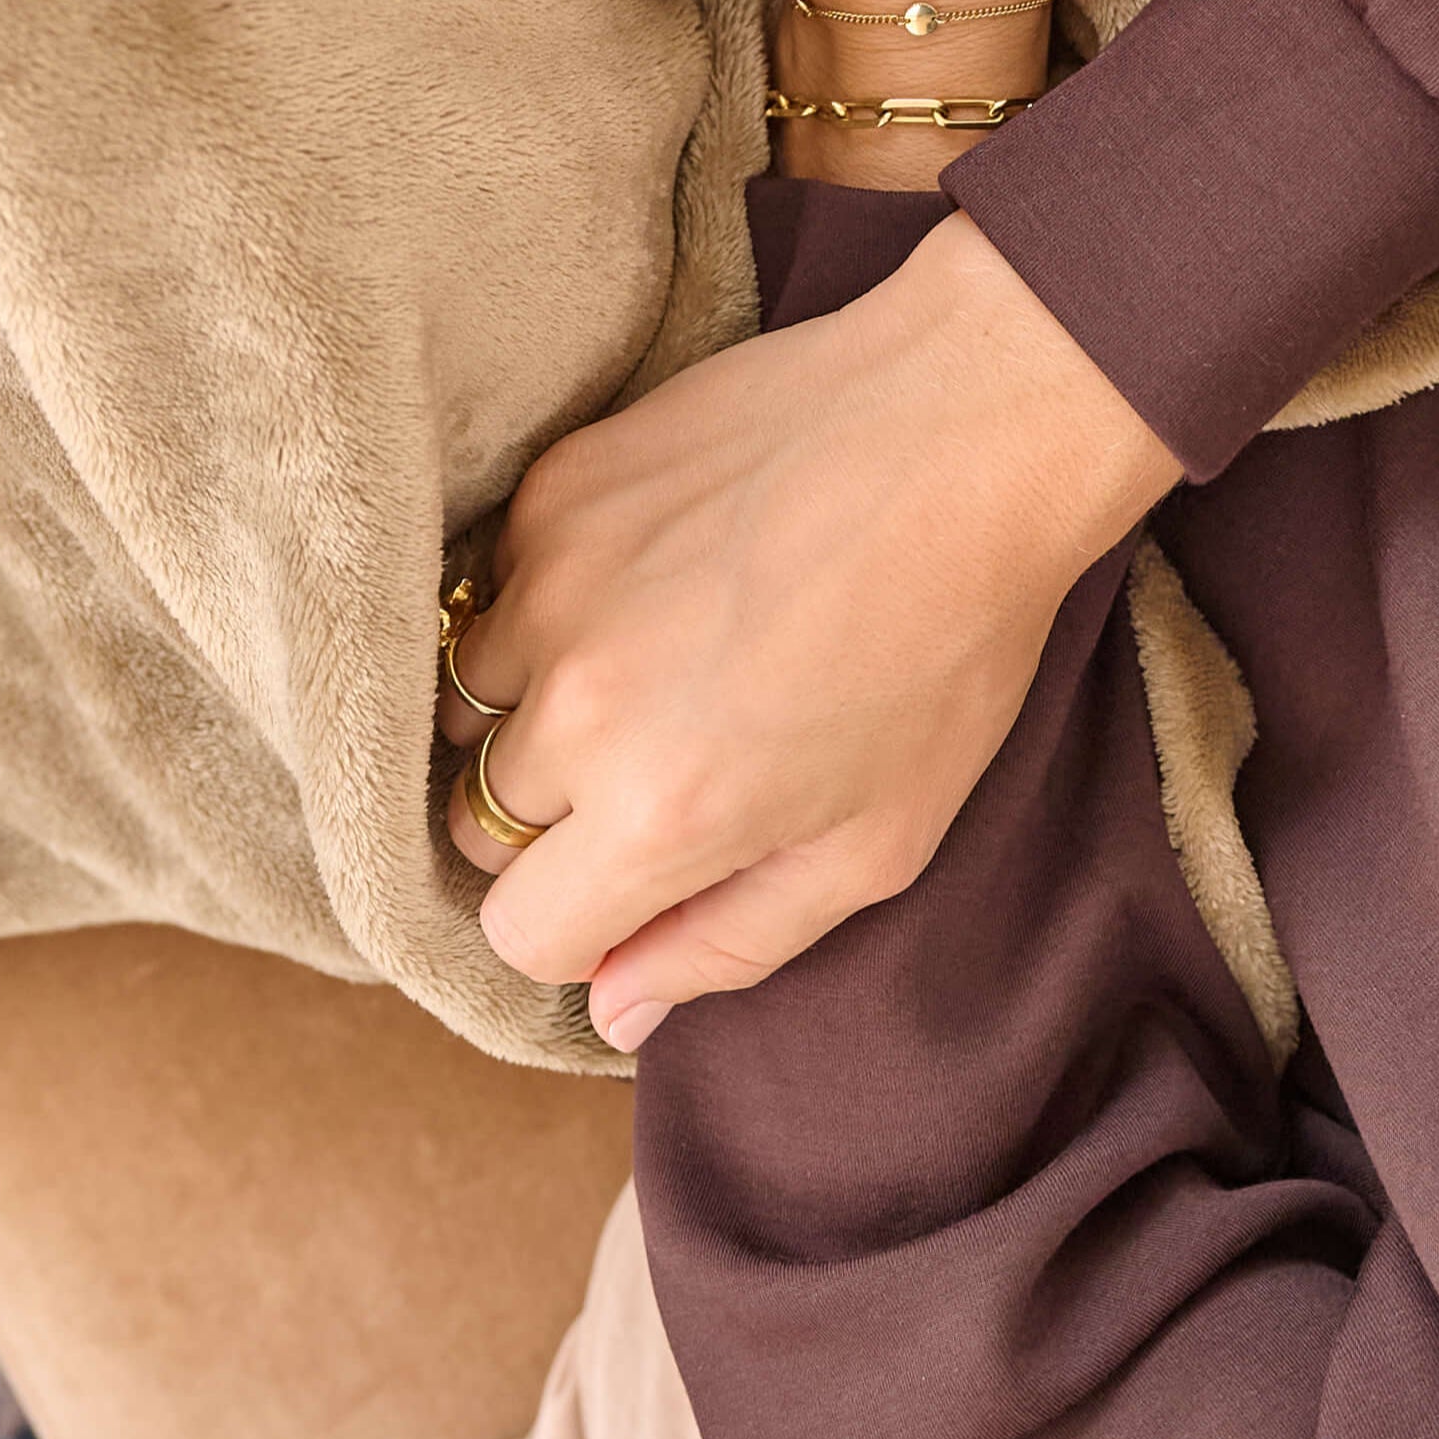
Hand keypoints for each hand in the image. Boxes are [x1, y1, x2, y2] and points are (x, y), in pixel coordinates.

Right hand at [442, 213, 1176, 1041]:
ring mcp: (554, 579)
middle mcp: (577, 702)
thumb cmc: (949, 644)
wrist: (966, 427)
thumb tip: (611, 1011)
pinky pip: (501, 578)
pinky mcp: (557, 483)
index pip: (520, 932)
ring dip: (536, 698)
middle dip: (558, 816)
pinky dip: (554, 593)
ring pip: (471, 695)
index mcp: (658, 813)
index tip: (646, 870)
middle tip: (668, 753)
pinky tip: (661, 566)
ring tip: (657, 655)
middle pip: (480, 817)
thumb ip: (730, 942)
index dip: (585, 919)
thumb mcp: (880, 840)